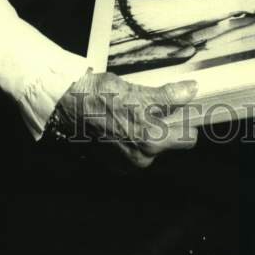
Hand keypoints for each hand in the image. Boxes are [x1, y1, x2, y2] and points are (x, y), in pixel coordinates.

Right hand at [55, 68, 197, 168]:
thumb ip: (167, 95)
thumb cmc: (98, 96)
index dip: (187, 121)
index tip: (184, 108)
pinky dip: (129, 138)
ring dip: (146, 131)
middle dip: (166, 126)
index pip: (188, 138)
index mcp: (150, 142)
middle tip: (155, 106)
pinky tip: (119, 121)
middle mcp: (140, 159)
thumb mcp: (136, 92)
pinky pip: (131, 150)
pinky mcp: (110, 163)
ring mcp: (124, 163)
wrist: (63, 105)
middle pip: (168, 143)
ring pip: (149, 146)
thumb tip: (191, 90)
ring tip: (131, 111)